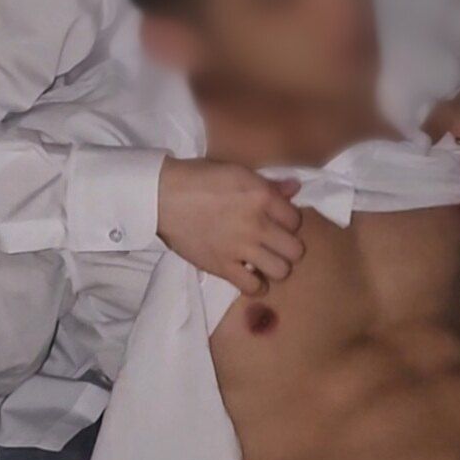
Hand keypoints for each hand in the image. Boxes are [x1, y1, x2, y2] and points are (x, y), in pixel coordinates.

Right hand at [158, 157, 303, 293]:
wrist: (163, 195)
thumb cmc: (199, 179)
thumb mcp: (238, 172)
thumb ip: (268, 184)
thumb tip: (295, 188)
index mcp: (262, 197)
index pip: (296, 220)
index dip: (289, 223)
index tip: (278, 224)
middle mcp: (256, 225)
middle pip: (295, 250)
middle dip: (289, 249)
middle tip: (276, 246)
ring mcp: (240, 248)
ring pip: (281, 271)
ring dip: (275, 268)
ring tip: (265, 263)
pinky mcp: (222, 266)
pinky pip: (252, 286)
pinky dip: (254, 285)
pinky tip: (249, 276)